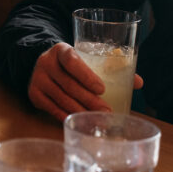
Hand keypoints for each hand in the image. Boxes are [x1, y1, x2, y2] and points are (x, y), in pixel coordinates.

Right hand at [28, 42, 143, 121]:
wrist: (43, 64)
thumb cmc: (72, 63)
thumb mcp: (86, 58)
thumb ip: (110, 68)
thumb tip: (138, 82)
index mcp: (60, 50)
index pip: (71, 61)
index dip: (86, 75)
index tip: (102, 88)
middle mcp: (45, 62)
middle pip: (69, 85)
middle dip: (90, 100)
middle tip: (107, 111)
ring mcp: (38, 79)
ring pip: (62, 99)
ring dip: (82, 111)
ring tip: (99, 119)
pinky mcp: (34, 95)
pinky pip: (54, 109)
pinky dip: (69, 116)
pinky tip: (81, 121)